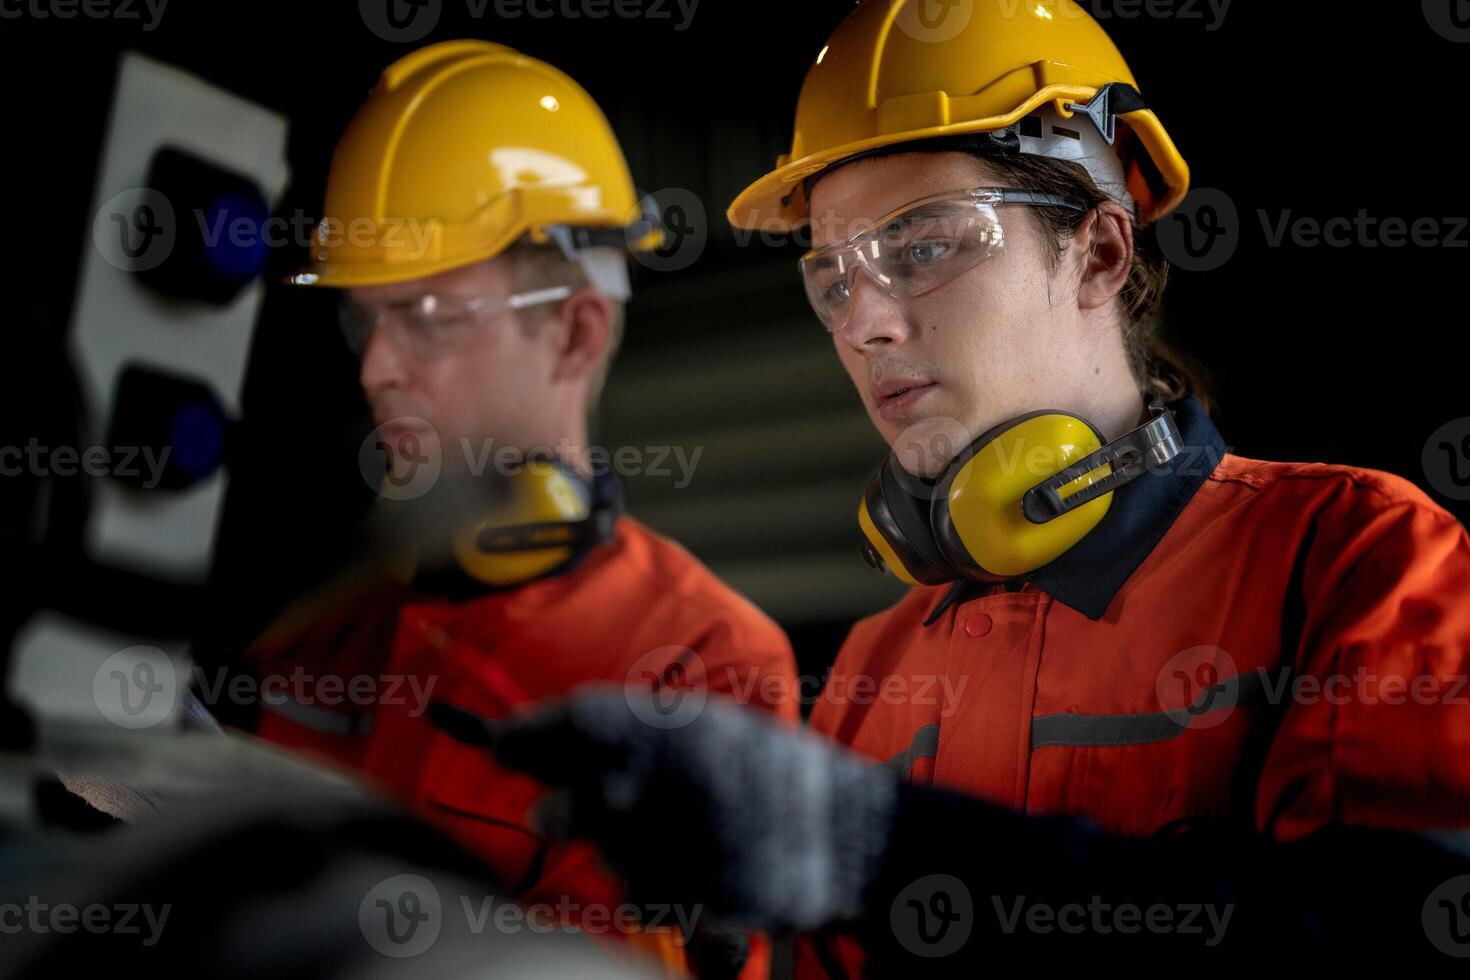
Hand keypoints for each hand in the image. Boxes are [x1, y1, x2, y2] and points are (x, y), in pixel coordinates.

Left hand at [430, 687, 899, 931]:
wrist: (857, 838)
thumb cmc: (781, 776)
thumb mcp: (713, 729)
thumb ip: (639, 734)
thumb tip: (559, 737)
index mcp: (672, 728)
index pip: (572, 722)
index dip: (524, 734)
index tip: (495, 741)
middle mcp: (662, 784)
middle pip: (559, 810)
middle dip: (556, 814)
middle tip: (554, 814)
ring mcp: (674, 850)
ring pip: (601, 863)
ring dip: (619, 856)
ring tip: (681, 840)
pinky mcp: (688, 905)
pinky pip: (640, 905)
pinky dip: (658, 896)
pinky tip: (699, 874)